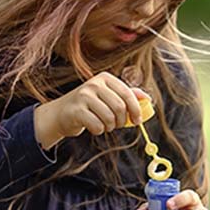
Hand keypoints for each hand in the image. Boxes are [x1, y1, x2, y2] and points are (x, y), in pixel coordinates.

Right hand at [34, 72, 148, 148]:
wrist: (61, 113)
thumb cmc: (90, 105)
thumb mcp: (109, 96)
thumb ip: (127, 96)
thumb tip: (147, 98)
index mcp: (105, 78)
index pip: (127, 93)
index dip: (136, 109)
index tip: (138, 120)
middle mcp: (94, 84)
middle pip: (119, 107)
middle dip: (122, 121)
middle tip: (118, 125)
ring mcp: (83, 96)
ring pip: (109, 117)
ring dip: (110, 127)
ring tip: (105, 125)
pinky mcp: (76, 110)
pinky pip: (97, 125)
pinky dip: (99, 130)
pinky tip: (94, 127)